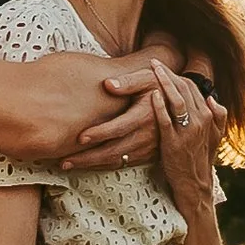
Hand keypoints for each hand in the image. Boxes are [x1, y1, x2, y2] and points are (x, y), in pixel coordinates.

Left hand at [69, 54, 163, 170]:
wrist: (181, 107)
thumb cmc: (159, 87)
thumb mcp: (148, 78)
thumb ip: (128, 80)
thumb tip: (107, 84)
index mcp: (145, 116)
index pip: (119, 128)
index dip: (100, 134)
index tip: (79, 138)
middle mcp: (146, 136)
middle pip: (113, 151)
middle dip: (87, 158)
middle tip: (64, 161)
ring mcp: (146, 148)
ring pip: (116, 161)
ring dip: (91, 165)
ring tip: (68, 164)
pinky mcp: (145, 156)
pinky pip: (121, 165)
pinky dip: (102, 166)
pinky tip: (86, 165)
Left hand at [151, 64, 224, 210]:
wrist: (194, 185)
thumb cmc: (200, 159)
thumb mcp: (215, 138)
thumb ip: (219, 117)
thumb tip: (214, 99)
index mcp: (207, 116)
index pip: (192, 88)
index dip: (176, 75)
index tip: (161, 65)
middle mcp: (200, 121)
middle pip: (184, 90)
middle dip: (168, 74)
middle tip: (153, 62)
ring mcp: (187, 132)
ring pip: (177, 100)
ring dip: (164, 83)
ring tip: (152, 71)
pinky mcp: (174, 143)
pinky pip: (166, 120)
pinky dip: (160, 106)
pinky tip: (152, 94)